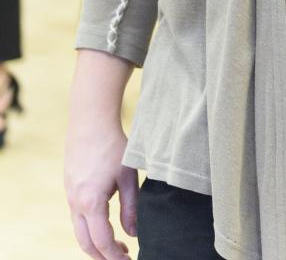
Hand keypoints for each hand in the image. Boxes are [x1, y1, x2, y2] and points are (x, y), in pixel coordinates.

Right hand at [65, 120, 137, 258]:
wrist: (90, 121)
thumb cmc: (113, 146)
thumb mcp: (128, 177)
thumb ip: (131, 208)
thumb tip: (134, 233)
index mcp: (91, 203)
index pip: (102, 241)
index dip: (115, 255)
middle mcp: (75, 203)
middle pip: (86, 243)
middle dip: (103, 256)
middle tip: (122, 257)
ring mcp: (69, 195)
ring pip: (79, 230)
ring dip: (96, 242)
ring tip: (116, 243)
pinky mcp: (70, 187)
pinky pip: (77, 216)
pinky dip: (89, 227)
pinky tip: (105, 222)